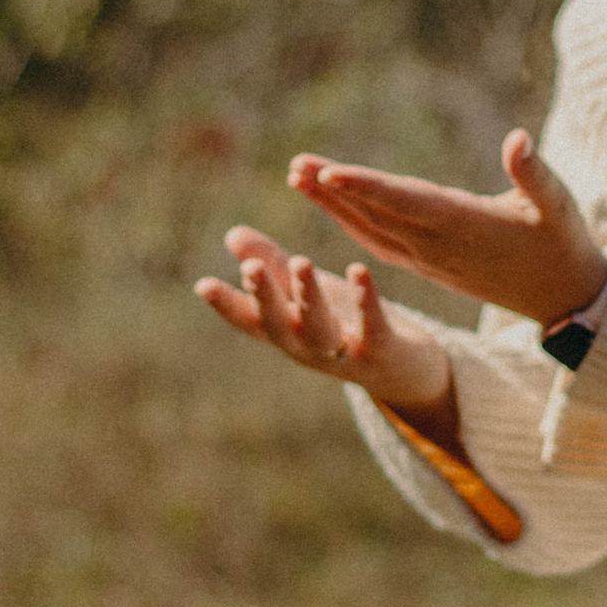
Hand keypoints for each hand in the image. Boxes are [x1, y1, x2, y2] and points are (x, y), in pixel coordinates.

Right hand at [194, 230, 458, 440]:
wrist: (403, 372)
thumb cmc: (343, 326)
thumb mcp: (305, 296)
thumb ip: (272, 267)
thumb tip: (232, 234)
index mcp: (287, 332)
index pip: (250, 320)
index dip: (227, 305)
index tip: (203, 285)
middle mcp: (308, 348)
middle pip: (279, 326)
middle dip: (264, 298)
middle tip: (250, 268)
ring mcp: (343, 354)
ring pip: (320, 329)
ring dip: (308, 296)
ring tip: (301, 262)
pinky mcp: (381, 351)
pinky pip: (372, 326)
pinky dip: (364, 300)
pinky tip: (358, 270)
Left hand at [283, 130, 605, 328]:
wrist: (562, 299)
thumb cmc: (563, 242)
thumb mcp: (558, 205)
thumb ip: (534, 173)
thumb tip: (517, 139)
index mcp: (465, 225)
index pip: (405, 202)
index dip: (365, 187)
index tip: (328, 172)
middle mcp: (439, 245)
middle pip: (376, 214)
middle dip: (333, 190)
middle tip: (295, 165)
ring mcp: (429, 259)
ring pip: (370, 230)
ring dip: (333, 205)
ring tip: (297, 177)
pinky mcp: (428, 265)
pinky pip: (380, 243)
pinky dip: (351, 223)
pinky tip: (331, 203)